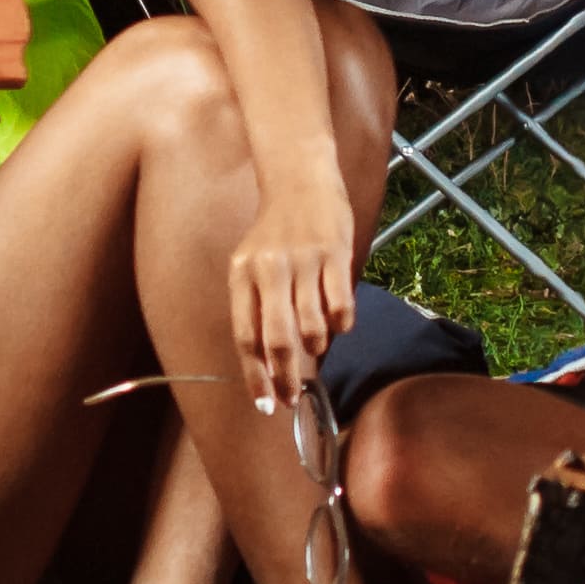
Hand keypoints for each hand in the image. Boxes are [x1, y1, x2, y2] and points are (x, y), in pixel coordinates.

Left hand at [230, 173, 361, 405]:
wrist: (301, 180)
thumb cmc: (275, 232)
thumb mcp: (251, 265)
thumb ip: (257, 308)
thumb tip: (269, 364)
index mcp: (243, 275)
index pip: (246, 336)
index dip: (256, 375)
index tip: (265, 404)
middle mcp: (270, 269)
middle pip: (278, 340)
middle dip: (286, 377)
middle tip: (293, 398)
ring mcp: (304, 261)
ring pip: (312, 327)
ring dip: (316, 347)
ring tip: (316, 346)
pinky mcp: (335, 254)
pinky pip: (341, 307)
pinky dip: (341, 326)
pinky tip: (339, 324)